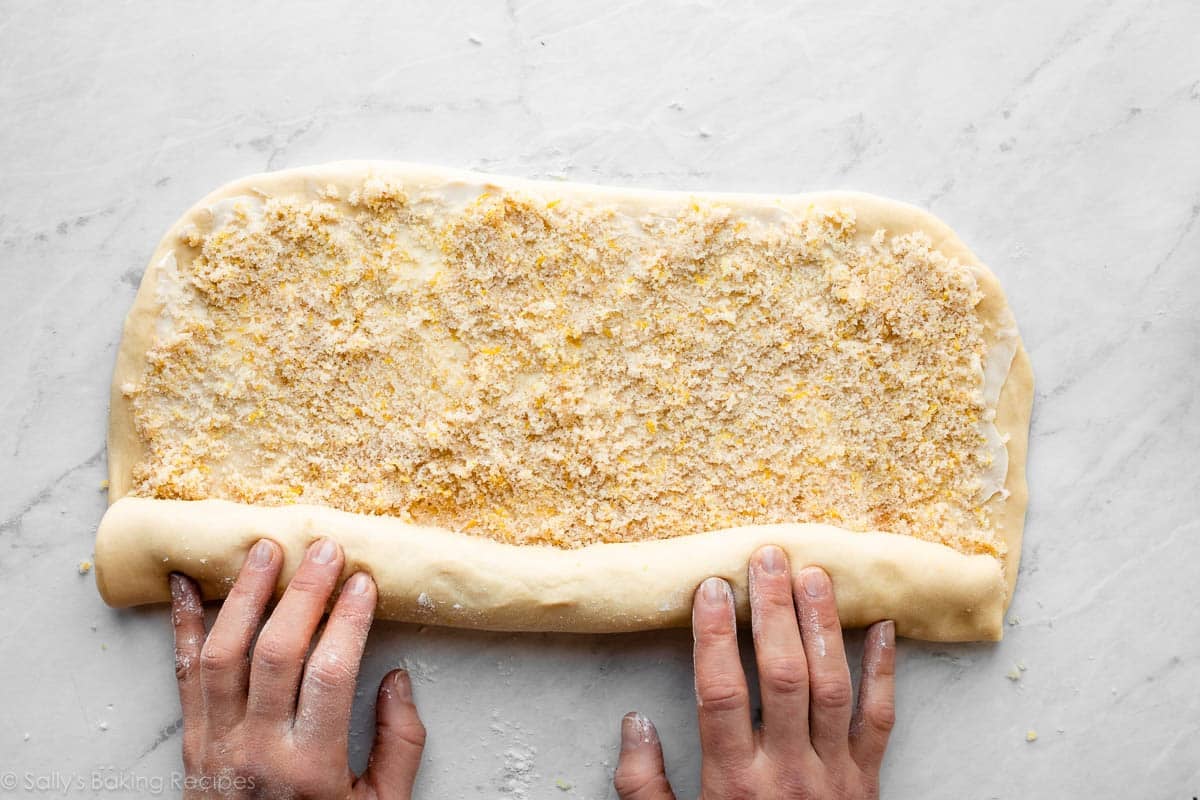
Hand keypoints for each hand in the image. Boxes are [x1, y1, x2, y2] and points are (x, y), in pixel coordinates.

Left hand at [169, 538, 426, 798]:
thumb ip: (399, 746)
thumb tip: (397, 681)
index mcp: (311, 768)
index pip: (330, 674)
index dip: (348, 620)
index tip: (363, 582)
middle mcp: (257, 750)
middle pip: (276, 653)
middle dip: (303, 593)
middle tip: (324, 548)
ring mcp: (217, 744)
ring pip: (223, 654)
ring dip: (245, 595)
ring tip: (265, 550)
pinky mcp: (191, 742)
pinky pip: (182, 674)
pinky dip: (183, 625)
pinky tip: (186, 584)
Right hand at [614, 546, 895, 798]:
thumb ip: (645, 788)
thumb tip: (634, 724)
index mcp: (734, 784)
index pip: (721, 693)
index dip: (714, 636)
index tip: (711, 587)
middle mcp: (788, 773)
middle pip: (783, 675)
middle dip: (774, 611)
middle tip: (768, 557)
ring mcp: (835, 775)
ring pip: (833, 686)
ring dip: (823, 625)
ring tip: (815, 575)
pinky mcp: (869, 782)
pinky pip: (881, 718)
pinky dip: (885, 670)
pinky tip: (883, 626)